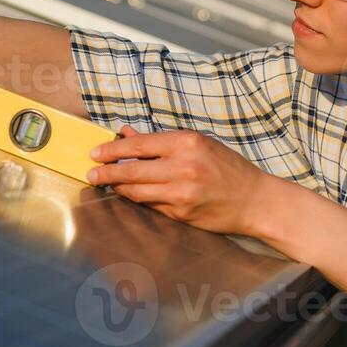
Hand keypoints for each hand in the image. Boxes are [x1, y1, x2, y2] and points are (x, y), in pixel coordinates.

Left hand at [86, 125, 275, 237]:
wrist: (255, 200)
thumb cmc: (228, 169)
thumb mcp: (199, 145)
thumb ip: (161, 141)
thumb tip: (127, 133)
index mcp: (187, 143)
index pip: (139, 145)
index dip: (112, 150)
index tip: (96, 153)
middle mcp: (183, 166)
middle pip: (132, 170)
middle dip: (107, 172)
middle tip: (91, 174)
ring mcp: (182, 192)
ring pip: (137, 191)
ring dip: (118, 188)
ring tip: (106, 185)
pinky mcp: (182, 213)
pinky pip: (151, 206)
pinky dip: (138, 200)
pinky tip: (130, 196)